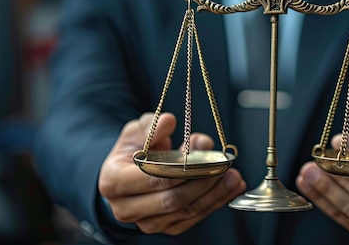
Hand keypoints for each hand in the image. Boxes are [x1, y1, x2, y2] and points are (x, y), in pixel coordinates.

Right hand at [98, 112, 246, 234]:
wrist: (128, 176)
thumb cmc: (133, 151)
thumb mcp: (135, 132)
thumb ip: (150, 126)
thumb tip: (168, 121)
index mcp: (113, 182)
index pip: (153, 178)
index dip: (181, 166)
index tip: (202, 149)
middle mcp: (127, 208)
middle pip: (172, 198)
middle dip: (202, 179)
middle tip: (222, 163)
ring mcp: (148, 222)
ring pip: (187, 210)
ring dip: (214, 192)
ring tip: (234, 175)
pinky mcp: (168, 227)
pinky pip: (195, 215)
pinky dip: (216, 201)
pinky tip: (232, 187)